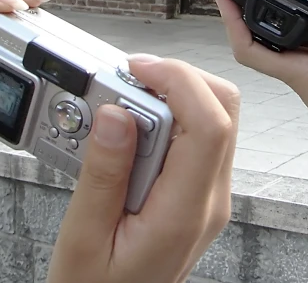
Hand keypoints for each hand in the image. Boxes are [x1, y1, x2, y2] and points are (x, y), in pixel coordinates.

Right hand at [47, 55, 239, 282]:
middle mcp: (208, 200)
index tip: (137, 70)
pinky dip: (167, 117)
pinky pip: (196, 138)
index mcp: (185, 212)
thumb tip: (117, 114)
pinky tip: (129, 128)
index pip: (210, 125)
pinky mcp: (195, 193)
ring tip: (122, 104)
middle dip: (178, 79)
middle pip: (223, 111)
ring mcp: (207, 196)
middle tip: (127, 81)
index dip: (179, 81)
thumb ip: (103, 173)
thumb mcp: (84, 236)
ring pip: (213, 119)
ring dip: (172, 96)